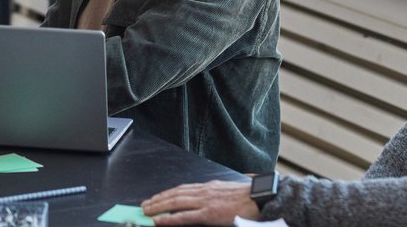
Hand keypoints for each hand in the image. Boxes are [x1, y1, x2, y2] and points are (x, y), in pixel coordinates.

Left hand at [141, 180, 260, 224]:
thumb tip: (206, 199)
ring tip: (147, 211)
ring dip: (159, 206)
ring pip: (175, 202)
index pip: (182, 189)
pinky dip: (170, 218)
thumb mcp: (228, 192)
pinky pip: (185, 216)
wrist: (261, 198)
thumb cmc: (249, 197)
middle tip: (145, 205)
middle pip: (175, 194)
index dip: (167, 193)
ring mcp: (205, 202)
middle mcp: (204, 191)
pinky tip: (160, 220)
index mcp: (209, 187)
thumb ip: (215, 194)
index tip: (156, 197)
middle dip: (158, 199)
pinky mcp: (209, 213)